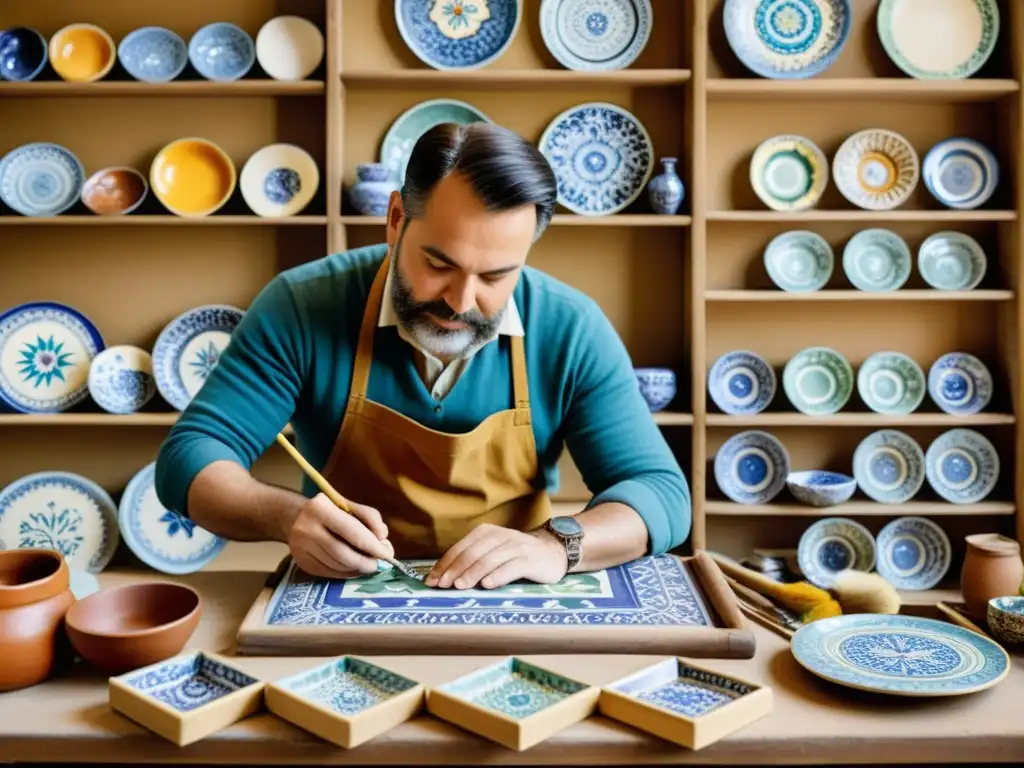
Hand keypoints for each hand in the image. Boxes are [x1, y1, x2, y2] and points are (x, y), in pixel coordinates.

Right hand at [287, 493, 394, 578]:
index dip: (373, 547)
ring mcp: (301, 548)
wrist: (296, 517)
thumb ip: (370, 517)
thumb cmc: (331, 511)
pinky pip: (329, 573)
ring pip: (336, 566)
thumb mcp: (351, 506)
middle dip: (365, 563)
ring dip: (356, 569)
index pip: (352, 533)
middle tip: (378, 565)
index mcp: (321, 509)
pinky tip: (353, 568)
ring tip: (368, 565)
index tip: (388, 554)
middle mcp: (307, 528)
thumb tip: (382, 538)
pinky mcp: (301, 563)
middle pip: (343, 554)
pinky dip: (345, 573)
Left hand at [424, 524, 567, 589]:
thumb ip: (472, 560)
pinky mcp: (530, 560)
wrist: (551, 552)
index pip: (460, 549)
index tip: (431, 580)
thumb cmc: (515, 556)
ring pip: (489, 560)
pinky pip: (511, 567)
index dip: (444, 565)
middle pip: (472, 553)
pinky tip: (486, 585)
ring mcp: (516, 547)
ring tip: (460, 586)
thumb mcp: (492, 552)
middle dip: (454, 570)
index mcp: (486, 533)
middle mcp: (499, 536)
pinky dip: (497, 576)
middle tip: (442, 586)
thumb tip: (443, 577)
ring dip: (472, 574)